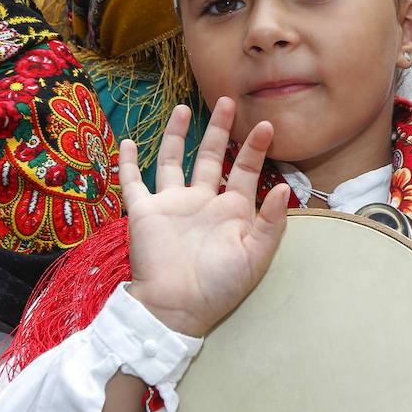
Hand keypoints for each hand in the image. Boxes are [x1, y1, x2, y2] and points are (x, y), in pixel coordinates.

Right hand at [121, 97, 289, 337]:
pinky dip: (128, 163)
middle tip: (228, 102)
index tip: (267, 125)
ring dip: (178, 135)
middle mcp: (201, 201)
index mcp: (230, 210)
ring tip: (184, 108)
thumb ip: (271, 223)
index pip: (244, 169)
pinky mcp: (144, 212)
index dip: (254, 148)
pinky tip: (127, 142)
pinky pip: (133, 182)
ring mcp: (171, 204)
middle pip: (210, 156)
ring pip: (173, 161)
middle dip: (219, 130)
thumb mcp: (255, 256)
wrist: (176, 309)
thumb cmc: (219, 286)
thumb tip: (284, 188)